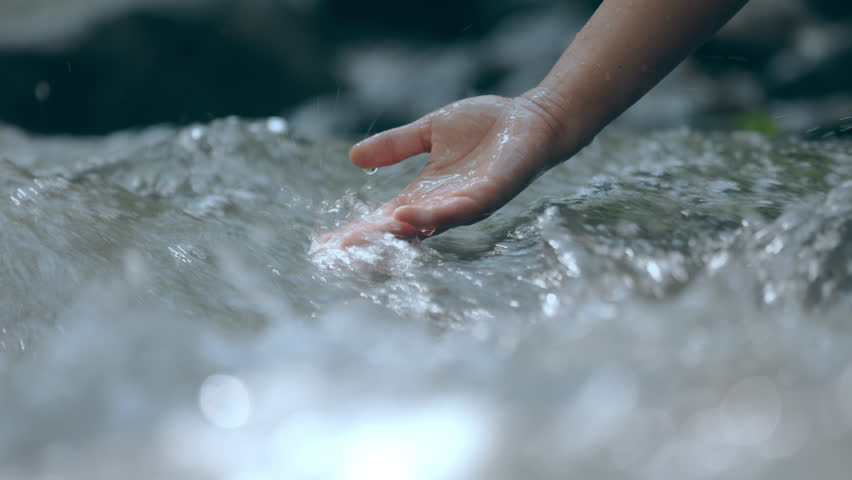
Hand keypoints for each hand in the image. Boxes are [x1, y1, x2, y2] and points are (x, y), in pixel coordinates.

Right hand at [317, 95, 571, 247]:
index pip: (385, 217)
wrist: (532, 118)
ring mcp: (464, 204)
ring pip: (423, 226)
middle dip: (366, 241)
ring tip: (358, 238)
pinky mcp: (487, 195)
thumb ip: (397, 146)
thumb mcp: (430, 132)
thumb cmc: (487, 125)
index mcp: (427, 192)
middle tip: (331, 252)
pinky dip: (428, 216)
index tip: (324, 242)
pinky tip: (404, 217)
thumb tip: (353, 158)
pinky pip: (455, 211)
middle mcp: (443, 206)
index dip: (357, 229)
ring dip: (390, 234)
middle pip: (397, 230)